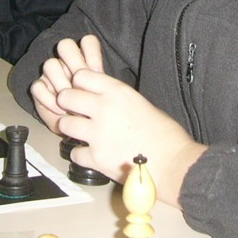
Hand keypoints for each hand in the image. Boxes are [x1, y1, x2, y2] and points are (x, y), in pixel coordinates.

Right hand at [30, 35, 104, 132]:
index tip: (98, 71)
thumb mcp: (100, 95)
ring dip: (60, 83)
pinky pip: (38, 86)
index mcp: (84, 60)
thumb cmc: (91, 109)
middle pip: (65, 45)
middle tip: (79, 80)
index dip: (92, 53)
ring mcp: (51, 74)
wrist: (77, 128)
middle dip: (73, 61)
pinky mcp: (39, 88)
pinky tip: (59, 110)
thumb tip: (97, 73)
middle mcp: (66, 63)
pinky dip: (48, 99)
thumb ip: (99, 80)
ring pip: (50, 64)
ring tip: (69, 100)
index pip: (87, 42)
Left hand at [56, 67, 207, 207]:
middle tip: (75, 111)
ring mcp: (97, 133)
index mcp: (117, 91)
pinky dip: (81, 154)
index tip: (83, 91)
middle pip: (66, 97)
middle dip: (68, 104)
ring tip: (81, 133)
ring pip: (64, 124)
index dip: (80, 84)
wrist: (173, 163)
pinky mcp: (95, 157)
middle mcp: (103, 108)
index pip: (81, 75)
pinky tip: (92, 154)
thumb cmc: (165, 133)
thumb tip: (101, 100)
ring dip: (70, 129)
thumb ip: (117, 99)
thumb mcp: (140, 102)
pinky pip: (74, 153)